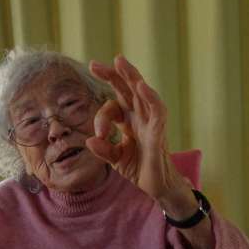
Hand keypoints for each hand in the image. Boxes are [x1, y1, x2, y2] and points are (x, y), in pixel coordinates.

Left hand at [86, 55, 186, 200]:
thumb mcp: (115, 159)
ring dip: (132, 76)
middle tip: (94, 64)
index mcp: (129, 121)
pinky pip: (158, 110)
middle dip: (113, 75)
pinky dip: (151, 97)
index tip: (99, 134)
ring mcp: (151, 122)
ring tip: (120, 62)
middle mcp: (140, 117)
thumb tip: (89, 140)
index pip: (113, 105)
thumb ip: (103, 150)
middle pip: (127, 89)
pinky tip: (141, 86)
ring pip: (143, 92)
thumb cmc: (140, 169)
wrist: (158, 187)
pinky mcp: (159, 132)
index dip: (102, 115)